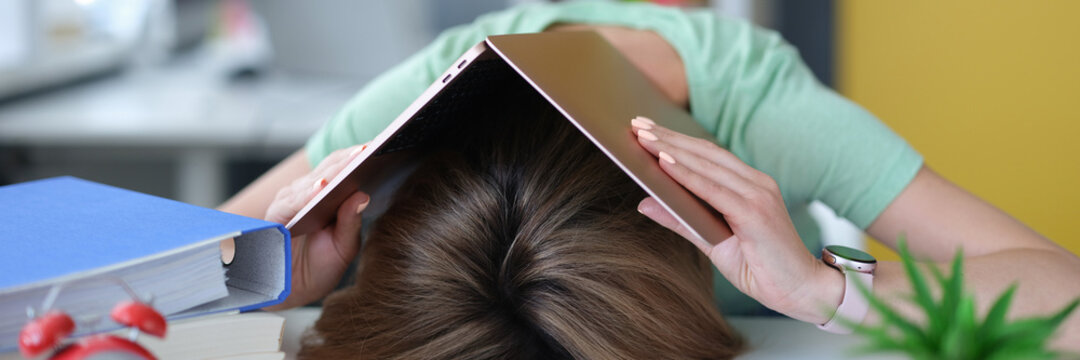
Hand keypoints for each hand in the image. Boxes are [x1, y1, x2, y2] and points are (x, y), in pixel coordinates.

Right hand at [263, 144, 369, 309]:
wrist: (285, 291)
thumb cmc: (316, 268)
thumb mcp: (343, 249)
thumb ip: (351, 223)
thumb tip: (363, 195)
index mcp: (328, 196)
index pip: (346, 168)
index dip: (362, 158)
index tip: (384, 147)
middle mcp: (307, 192)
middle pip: (331, 168)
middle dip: (351, 159)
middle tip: (372, 149)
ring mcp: (290, 200)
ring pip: (314, 179)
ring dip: (333, 171)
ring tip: (353, 161)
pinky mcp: (275, 214)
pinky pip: (293, 202)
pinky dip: (307, 194)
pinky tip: (321, 190)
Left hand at [630, 117, 842, 323]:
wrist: (802, 292)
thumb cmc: (762, 268)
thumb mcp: (712, 242)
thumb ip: (681, 220)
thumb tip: (643, 202)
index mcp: (750, 186)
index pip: (708, 155)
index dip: (677, 140)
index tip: (646, 128)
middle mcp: (756, 184)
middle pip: (705, 153)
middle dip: (668, 138)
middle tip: (637, 125)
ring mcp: (758, 195)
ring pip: (707, 165)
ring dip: (672, 149)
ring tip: (643, 138)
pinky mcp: (755, 212)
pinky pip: (713, 190)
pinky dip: (687, 175)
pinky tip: (664, 163)